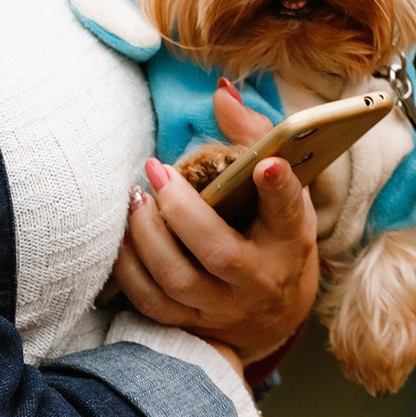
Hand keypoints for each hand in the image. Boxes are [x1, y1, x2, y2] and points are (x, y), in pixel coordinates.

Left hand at [112, 81, 319, 363]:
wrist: (273, 313)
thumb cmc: (272, 233)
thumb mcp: (282, 191)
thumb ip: (253, 138)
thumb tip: (221, 93)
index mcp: (289, 240)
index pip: (290, 213)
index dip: (280, 189)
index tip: (268, 165)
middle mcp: (259, 280)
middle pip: (219, 252)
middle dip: (181, 210)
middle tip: (157, 170)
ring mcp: (223, 308)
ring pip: (177, 278)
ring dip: (147, 236)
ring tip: (136, 197)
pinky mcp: (189, 323)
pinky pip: (150, 299)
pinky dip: (129, 265)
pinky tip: (125, 233)